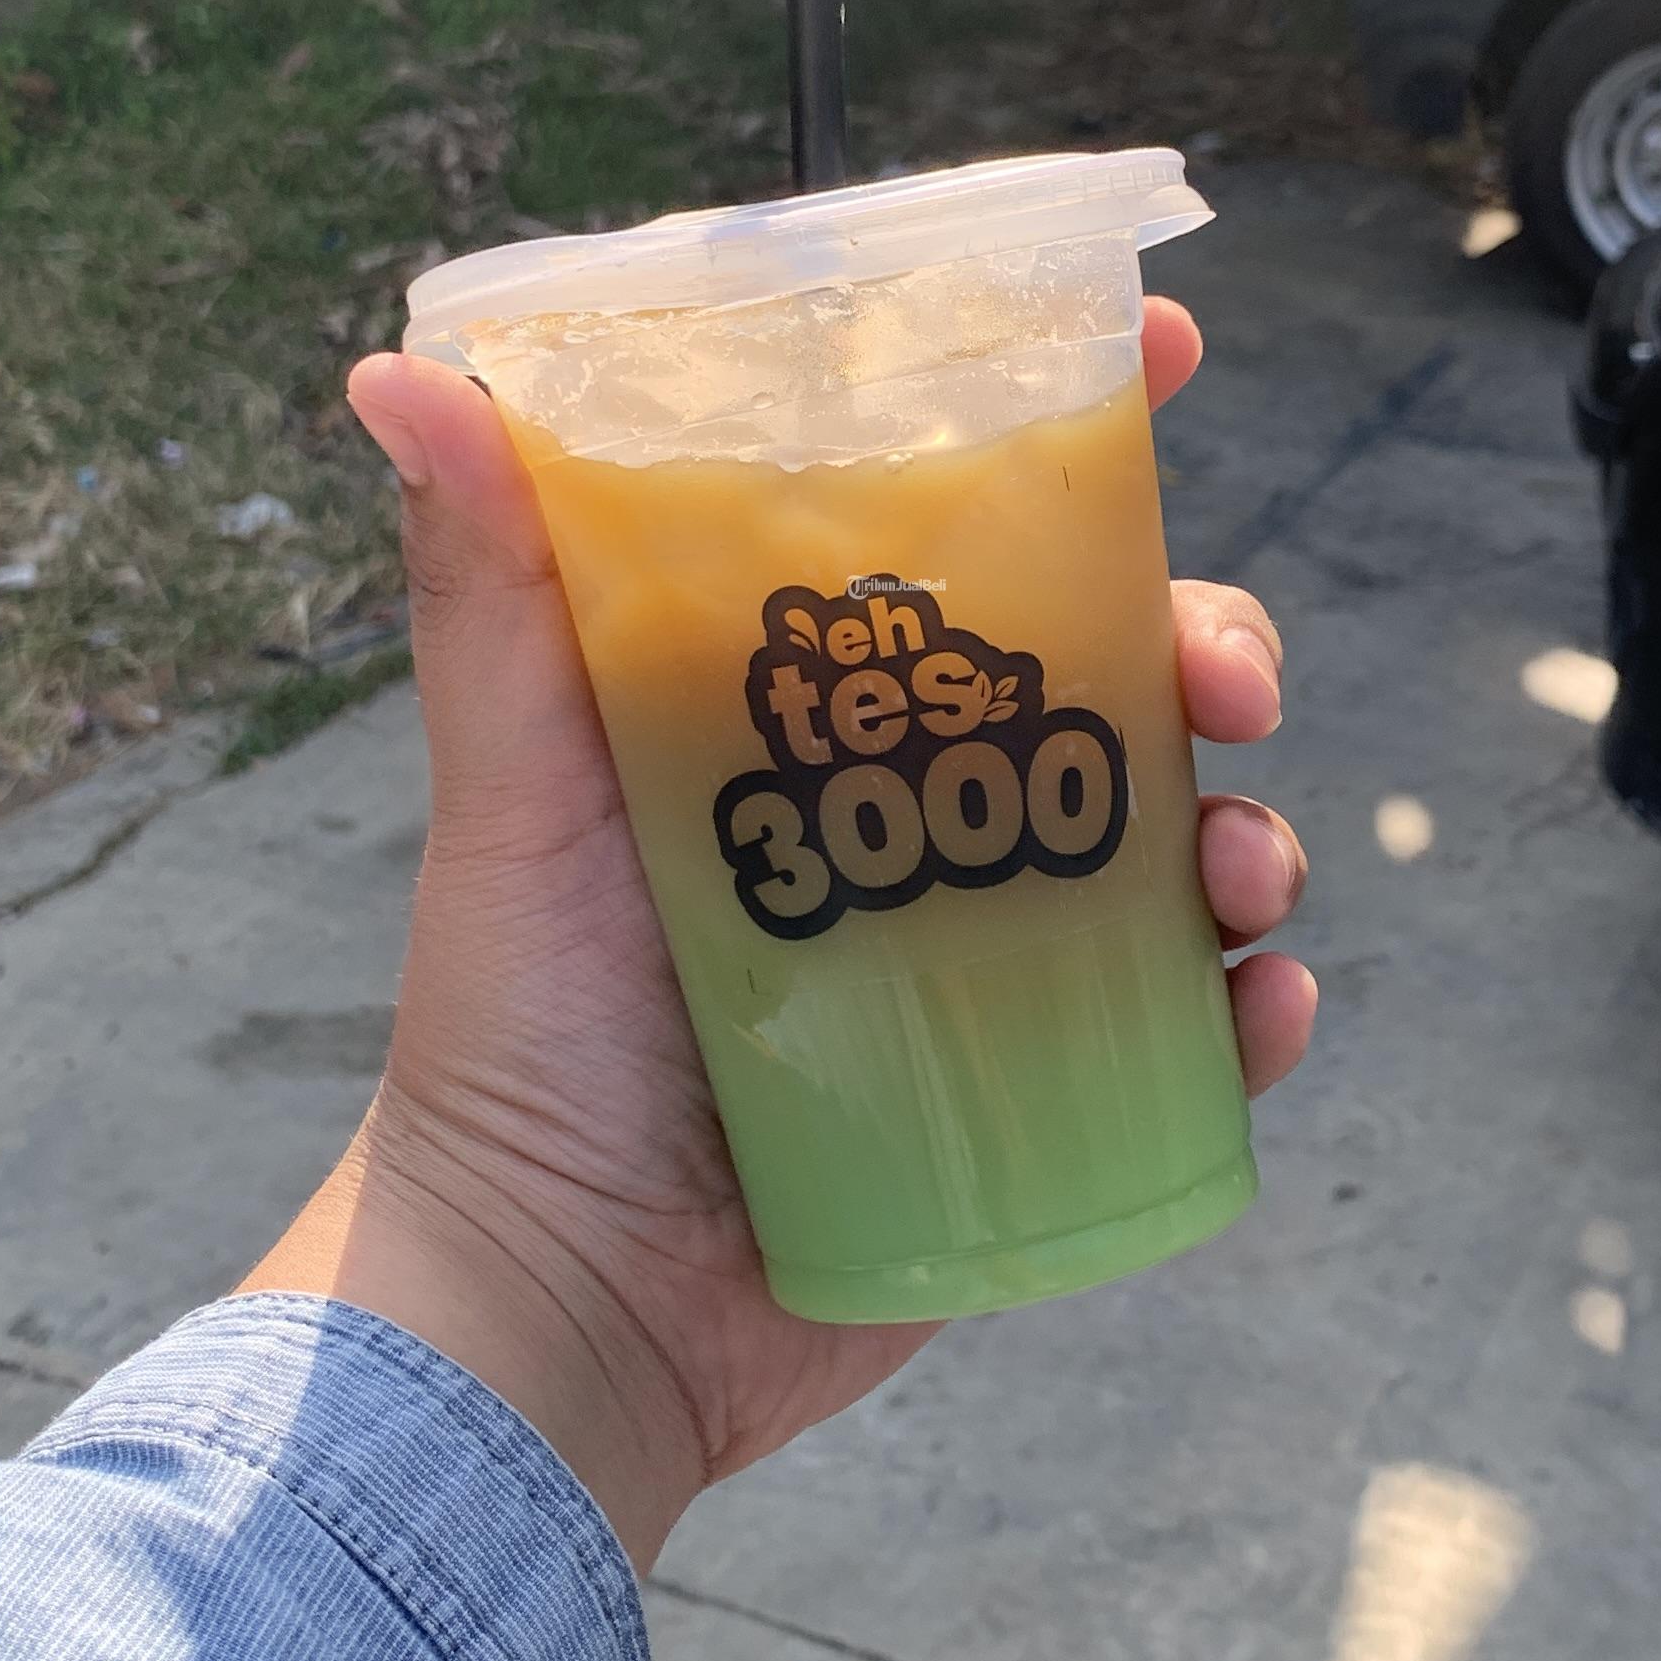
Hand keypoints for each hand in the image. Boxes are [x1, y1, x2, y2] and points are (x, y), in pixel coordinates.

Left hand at [245, 296, 1314, 1570]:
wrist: (560, 1309)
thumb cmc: (514, 1036)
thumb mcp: (512, 786)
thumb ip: (484, 585)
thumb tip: (397, 368)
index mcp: (810, 710)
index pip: (956, 531)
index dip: (1070, 427)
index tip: (1159, 350)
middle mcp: (914, 815)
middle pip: (1114, 676)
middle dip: (1207, 641)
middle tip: (1224, 676)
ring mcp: (986, 958)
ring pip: (1183, 843)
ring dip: (1251, 831)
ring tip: (1241, 875)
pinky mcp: (1035, 1100)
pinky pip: (1191, 1035)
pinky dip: (1257, 1012)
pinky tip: (1263, 1010)